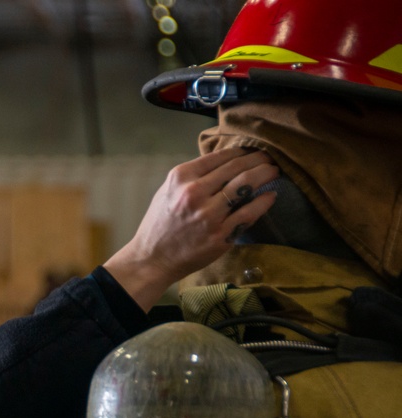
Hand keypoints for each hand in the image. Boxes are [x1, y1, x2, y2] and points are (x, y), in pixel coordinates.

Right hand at [104, 147, 277, 310]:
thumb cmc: (159, 224)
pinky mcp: (220, 235)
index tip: (252, 151)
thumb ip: (191, 177)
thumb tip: (222, 164)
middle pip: (237, 167)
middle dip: (258, 159)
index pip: (220, 156)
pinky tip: (270, 196)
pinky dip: (264, 201)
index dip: (241, 151)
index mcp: (181, 178)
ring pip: (246, 184)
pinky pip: (249, 213)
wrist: (153, 259)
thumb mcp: (167, 191)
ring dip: (265, 174)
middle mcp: (195, 193)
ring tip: (273, 172)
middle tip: (269, 158)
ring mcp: (209, 215)